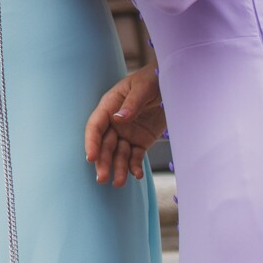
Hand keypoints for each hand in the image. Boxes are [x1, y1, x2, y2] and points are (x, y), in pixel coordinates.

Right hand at [85, 66, 163, 186]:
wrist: (171, 85)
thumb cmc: (152, 79)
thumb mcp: (143, 88)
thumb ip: (131, 104)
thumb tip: (118, 119)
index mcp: (109, 106)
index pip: (95, 126)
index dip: (91, 142)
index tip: (90, 157)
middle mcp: (115, 122)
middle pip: (104, 144)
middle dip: (102, 161)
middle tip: (102, 178)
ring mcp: (127, 133)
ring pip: (118, 154)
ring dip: (118, 168)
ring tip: (119, 183)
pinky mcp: (141, 141)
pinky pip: (135, 156)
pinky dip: (134, 166)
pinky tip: (137, 175)